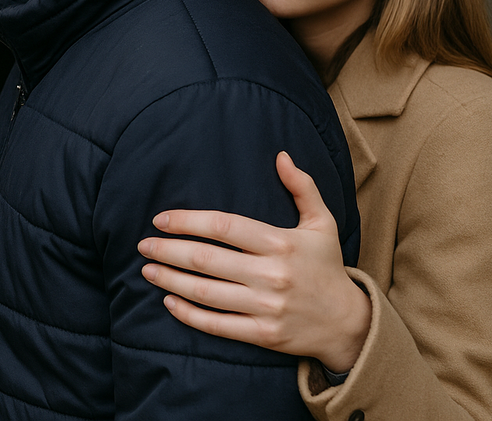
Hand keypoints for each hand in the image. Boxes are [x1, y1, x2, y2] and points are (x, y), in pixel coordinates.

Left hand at [137, 151, 370, 372]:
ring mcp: (267, 307)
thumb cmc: (327, 267)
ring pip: (206, 293)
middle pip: (206, 260)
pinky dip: (189, 315)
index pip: (224, 226)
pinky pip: (218, 325)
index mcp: (281, 243)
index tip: (161, 219)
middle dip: (168, 250)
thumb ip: (302, 187)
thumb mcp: (322, 223)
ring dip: (170, 281)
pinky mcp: (264, 335)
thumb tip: (281, 155)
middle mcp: (272, 275)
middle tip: (143, 244)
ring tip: (147, 270)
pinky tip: (169, 302)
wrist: (349, 323)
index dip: (187, 221)